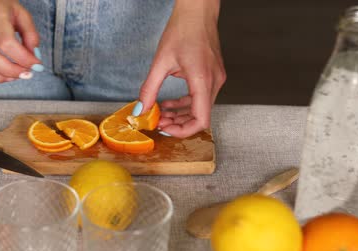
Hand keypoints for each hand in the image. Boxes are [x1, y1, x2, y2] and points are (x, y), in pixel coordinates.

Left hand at [138, 0, 224, 137]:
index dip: (183, 131)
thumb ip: (149, 89)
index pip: (201, 119)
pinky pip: (201, 98)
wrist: (197, 12)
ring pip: (201, 108)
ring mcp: (216, 79)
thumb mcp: (160, 62)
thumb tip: (141, 110)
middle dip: (178, 124)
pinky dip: (186, 104)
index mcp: (203, 80)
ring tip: (161, 115)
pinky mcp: (213, 76)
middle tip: (158, 123)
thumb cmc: (183, 30)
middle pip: (200, 116)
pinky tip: (169, 103)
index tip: (165, 129)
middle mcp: (214, 82)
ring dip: (181, 115)